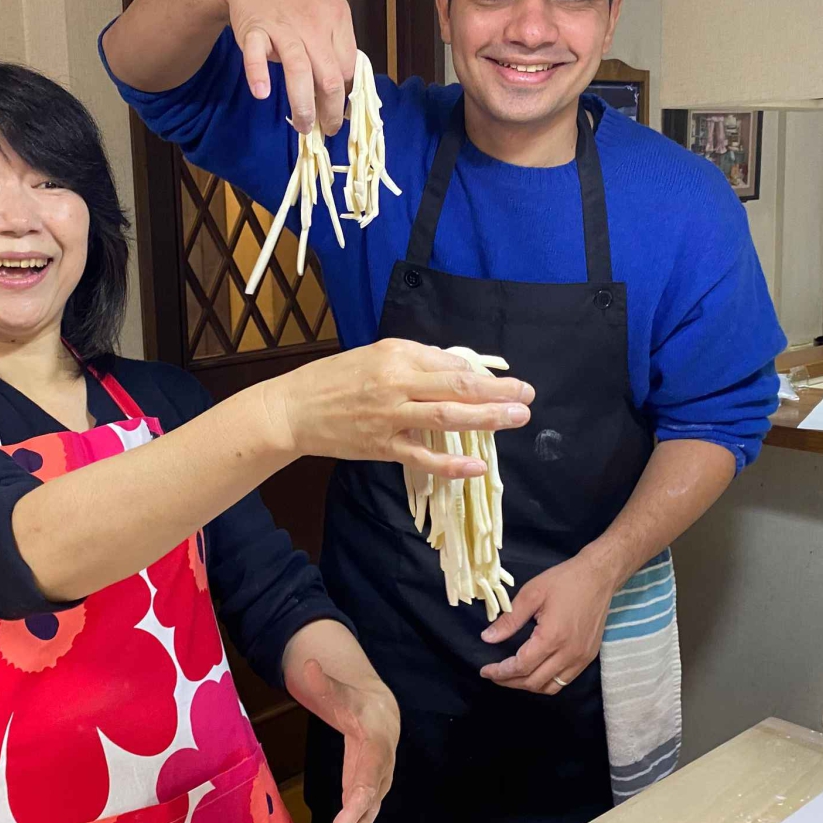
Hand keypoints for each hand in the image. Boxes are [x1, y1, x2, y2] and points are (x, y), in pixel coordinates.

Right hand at [210, 0, 357, 133]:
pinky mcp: (254, 29)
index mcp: (336, 18)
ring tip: (304, 127)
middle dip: (331, 111)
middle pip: (330, 78)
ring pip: (299, 72)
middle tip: (327, 128)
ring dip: (303, 107)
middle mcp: (313, 24)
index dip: (345, 95)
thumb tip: (343, 82)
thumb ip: (336, 41)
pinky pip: (256, 55)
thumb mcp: (327, 7)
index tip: (340, 110)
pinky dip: (258, 74)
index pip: (348, 67)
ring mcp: (283, 27)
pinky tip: (263, 93)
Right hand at [261, 338, 534, 479]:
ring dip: (487, 419)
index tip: (510, 383)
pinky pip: (423, 458)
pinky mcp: (382, 447)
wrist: (294, 409)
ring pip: (447, 418)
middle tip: (528, 397)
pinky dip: (452, 465)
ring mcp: (390, 418)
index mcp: (397, 355)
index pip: (452, 364)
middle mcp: (397, 383)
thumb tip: (458, 370)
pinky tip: (478, 467)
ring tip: (516, 419)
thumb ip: (416, 361)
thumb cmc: (335, 379)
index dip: (485, 374)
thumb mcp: (376, 355)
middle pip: (458, 387)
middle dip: (498, 393)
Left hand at [289, 658, 398, 822]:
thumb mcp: (341, 691)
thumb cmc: (359, 703)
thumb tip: (307, 664)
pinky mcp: (366, 800)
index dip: (352, 811)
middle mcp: (380, 777)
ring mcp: (375, 792)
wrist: (381, 714)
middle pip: (364, 814)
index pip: (367, 787)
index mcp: (376, 753)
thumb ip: (324, 682)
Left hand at [477, 554, 620, 693]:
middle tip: (494, 675)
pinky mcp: (588, 657)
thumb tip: (488, 638)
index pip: (521, 666)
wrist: (599, 576)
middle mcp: (569, 653)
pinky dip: (546, 682)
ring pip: (551, 687)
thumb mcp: (531, 594)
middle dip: (510, 682)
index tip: (485, 671)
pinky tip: (534, 671)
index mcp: (553, 637)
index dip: (500, 672)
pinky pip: (564, 680)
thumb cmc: (565, 581)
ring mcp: (581, 658)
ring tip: (511, 676)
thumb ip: (509, 620)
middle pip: (534, 682)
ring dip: (528, 685)